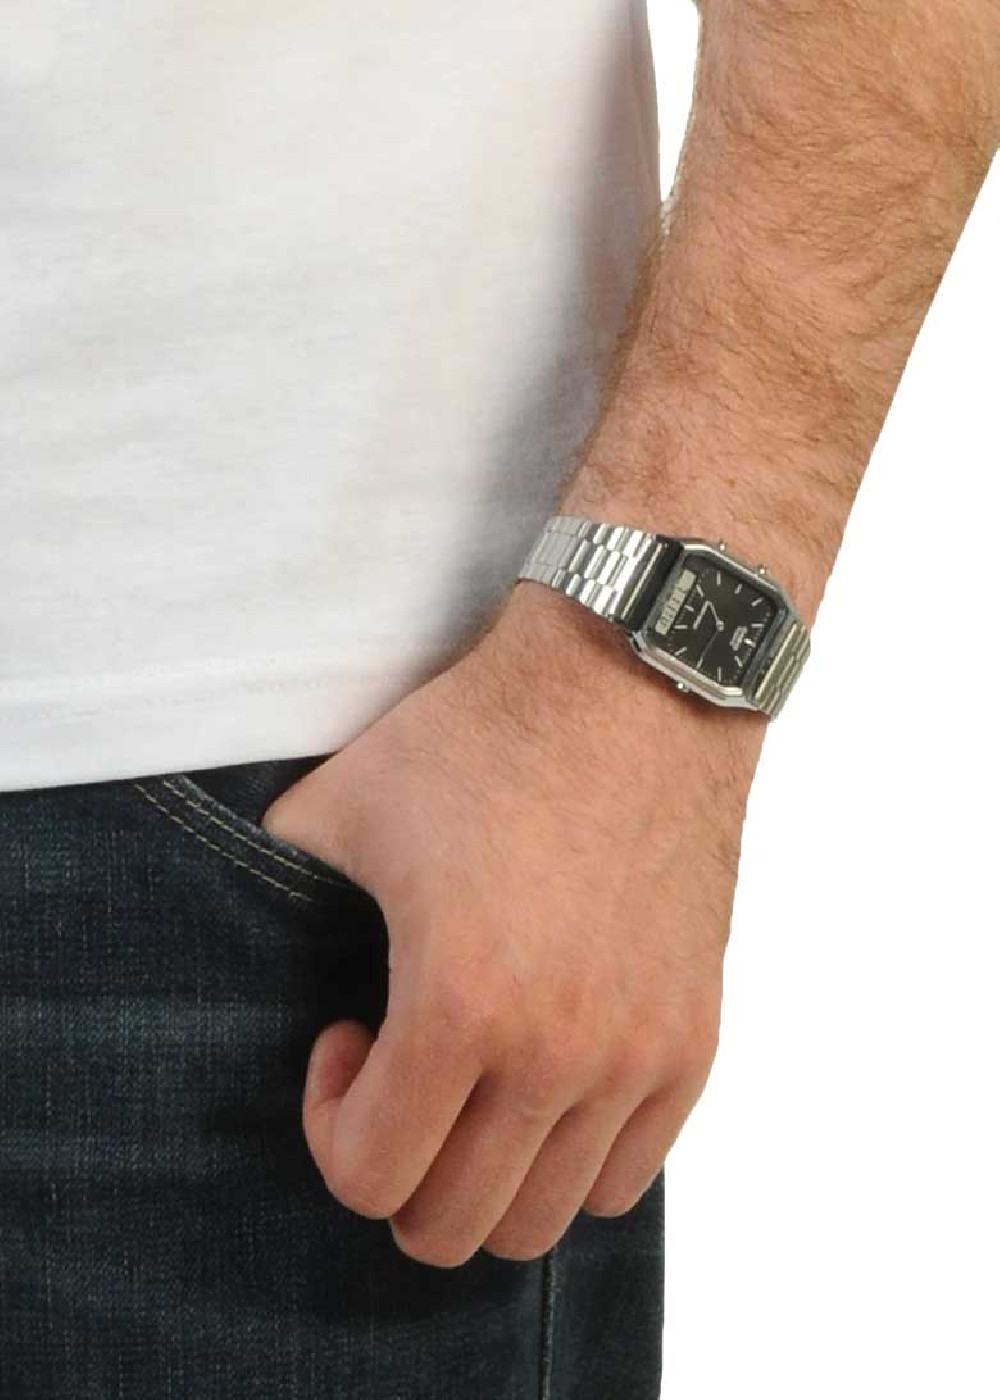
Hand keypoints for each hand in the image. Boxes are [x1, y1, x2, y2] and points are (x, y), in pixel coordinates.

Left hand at [260, 585, 766, 1267]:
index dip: (328, 1125)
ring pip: (546, 1218)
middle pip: (455, 1228)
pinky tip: (546, 1076)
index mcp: (460, 1004)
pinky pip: (631, 1175)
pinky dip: (571, 1160)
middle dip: (399, 1174)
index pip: (368, 1177)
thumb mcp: (345, 804)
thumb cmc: (487, 738)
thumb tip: (235, 912)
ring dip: (484, 1175)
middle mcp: (559, 1055)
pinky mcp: (694, 1037)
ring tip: (474, 1083)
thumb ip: (277, 883)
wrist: (632, 685)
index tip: (343, 1038)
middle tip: (395, 1083)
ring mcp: (638, 1056)